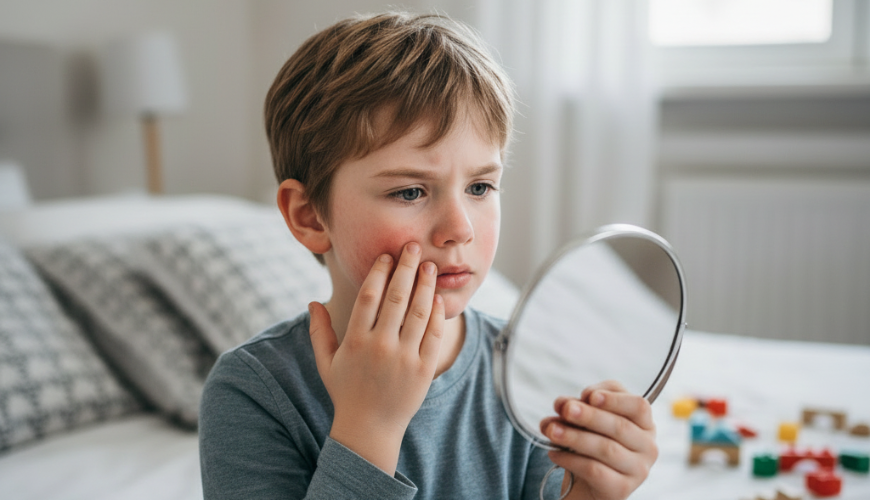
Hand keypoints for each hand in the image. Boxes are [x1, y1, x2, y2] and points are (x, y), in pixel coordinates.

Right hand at [308, 242, 444, 473]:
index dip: (379, 272)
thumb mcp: (326, 363)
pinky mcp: (423, 369)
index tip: (387, 255)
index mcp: (355, 341)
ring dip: (426, 285)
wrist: (370, 430)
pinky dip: (437, 314)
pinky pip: (433, 335)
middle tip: (414, 247)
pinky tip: (437, 298)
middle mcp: (380, 346)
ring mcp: (404, 358)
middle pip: (397, 297)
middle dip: (407, 268)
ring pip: (419, 312)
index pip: (369, 296)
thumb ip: (319, 332)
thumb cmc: (346, 393)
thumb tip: (313, 302)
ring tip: (430, 267)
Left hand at [539, 381, 657, 499]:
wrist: (589, 483)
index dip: (615, 399)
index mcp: (644, 423)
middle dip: (589, 416)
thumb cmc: (592, 443)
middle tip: (566, 409)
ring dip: (575, 437)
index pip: (639, 406)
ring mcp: (638, 470)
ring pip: (606, 448)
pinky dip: (570, 460)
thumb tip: (564, 404)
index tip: (590, 396)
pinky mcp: (621, 489)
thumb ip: (577, 406)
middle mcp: (648, 447)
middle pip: (620, 426)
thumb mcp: (586, 419)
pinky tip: (554, 453)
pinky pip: (594, 470)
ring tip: (552, 431)